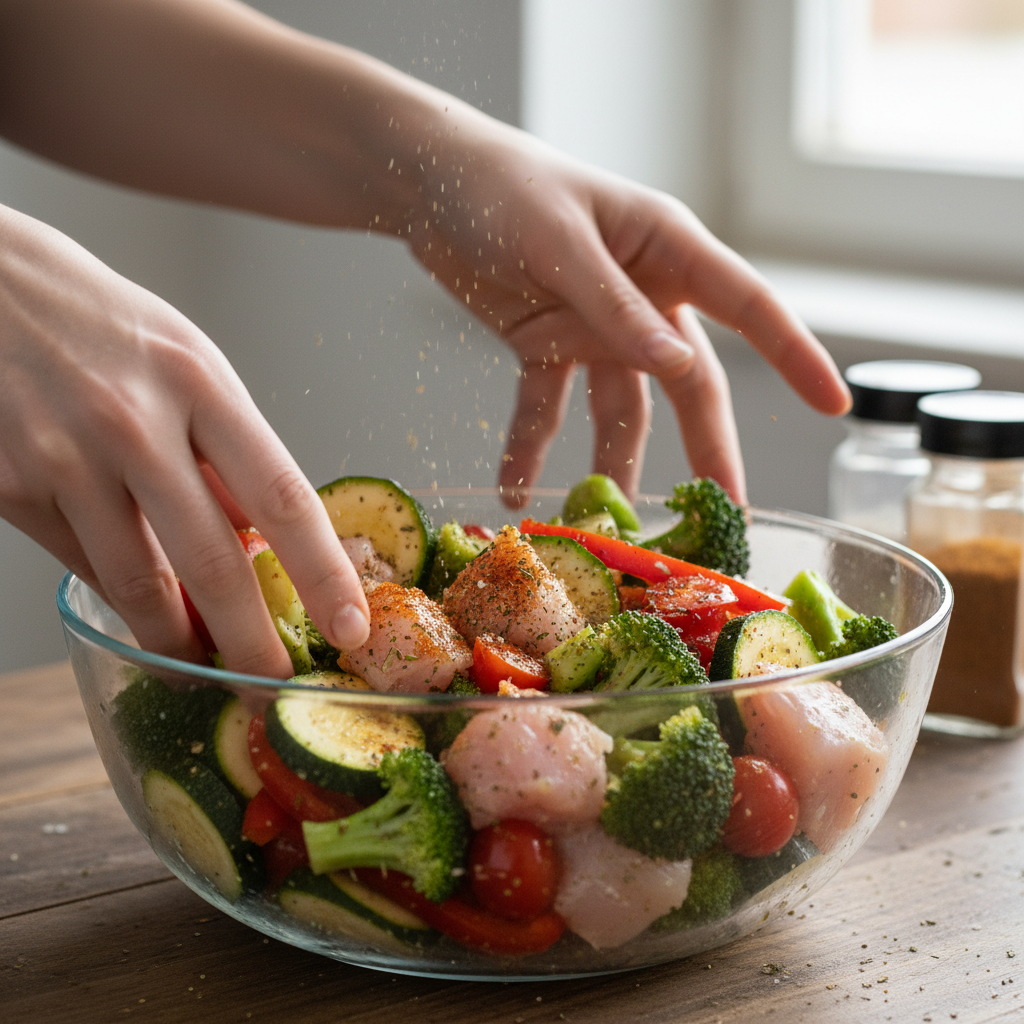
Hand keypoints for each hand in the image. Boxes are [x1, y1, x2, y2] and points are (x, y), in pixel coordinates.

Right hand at [0, 205, 368, 674]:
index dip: (323, 573)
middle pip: (213, 561)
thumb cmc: (102, 323)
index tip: (352, 625)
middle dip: (252, 642)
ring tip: (207, 666)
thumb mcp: (187, 363)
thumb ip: (224, 451)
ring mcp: (64, 457)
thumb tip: (261, 539)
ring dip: (181, 642)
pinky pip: (82, 567)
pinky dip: (122, 604)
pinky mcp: (8, 485)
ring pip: (139, 586)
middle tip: (277, 684)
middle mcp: (135, 423)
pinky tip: (146, 619)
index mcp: (200, 383)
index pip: (281, 495)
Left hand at [399, 118, 849, 504]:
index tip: (833, 403)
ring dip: (613, 466)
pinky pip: (544, 411)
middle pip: (687, 385)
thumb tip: (680, 365)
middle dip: (705, 451)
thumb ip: (614, 306)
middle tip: (724, 515)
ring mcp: (593, 327)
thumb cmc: (499, 185)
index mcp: (664, 249)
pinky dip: (530, 451)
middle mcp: (641, 296)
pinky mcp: (545, 346)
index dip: (794, 354)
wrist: (427, 181)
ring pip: (619, 411)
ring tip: (606, 529)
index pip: (747, 305)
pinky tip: (517, 492)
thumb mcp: (558, 242)